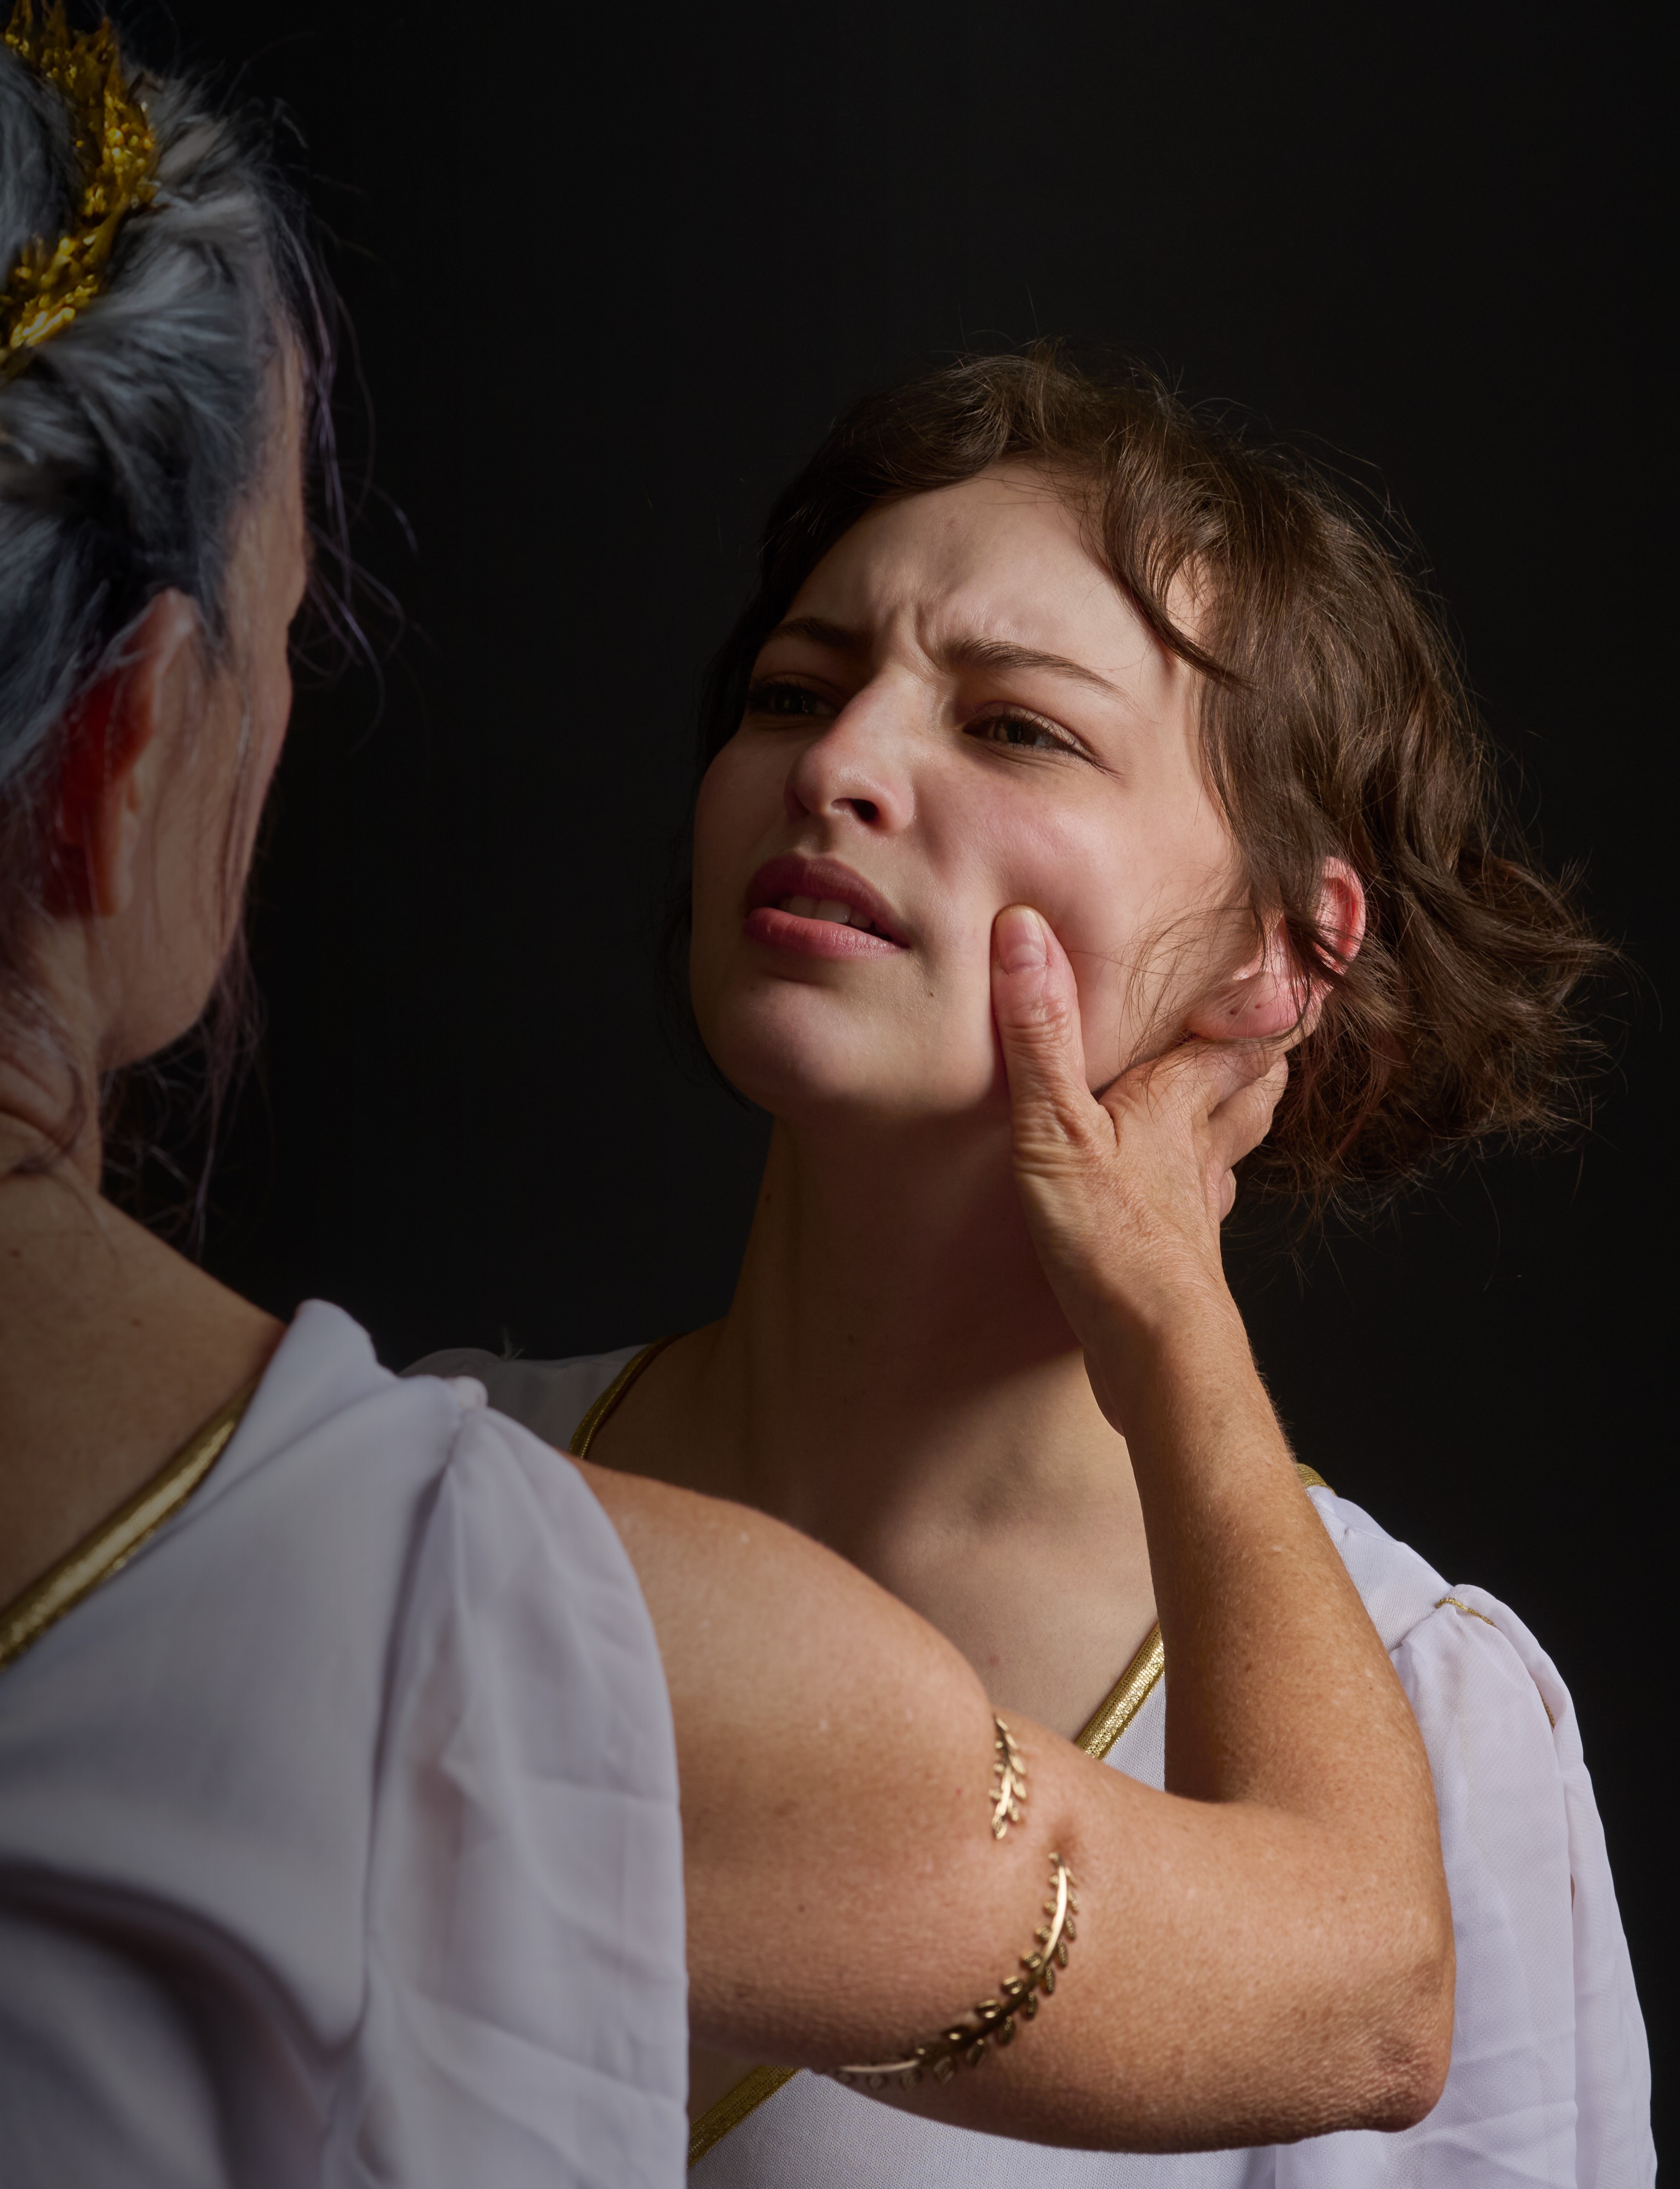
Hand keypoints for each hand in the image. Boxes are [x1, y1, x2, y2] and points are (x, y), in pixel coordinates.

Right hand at [990, 905, 1287, 1413]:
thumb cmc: (1114, 1242)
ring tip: (1235, 1078)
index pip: (1250, 1026)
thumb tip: (1026, 935)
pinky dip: (1206, 1174)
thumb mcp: (1057, 1129)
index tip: (1299, 949)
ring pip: (1239, 1136)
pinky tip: (1189, 1183)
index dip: (1276, 988)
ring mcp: (1199, 1199)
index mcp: (1182, 1097)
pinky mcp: (1184, 1249)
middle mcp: (1204, 1142)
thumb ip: (1040, 1036)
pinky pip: (1207, 1194)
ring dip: (1242, 1103)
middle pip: (1257, 1077)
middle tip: (1265, 1007)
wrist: (1155, 1354)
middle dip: (1264, 1042)